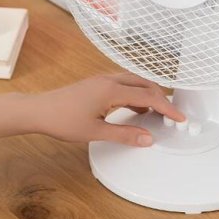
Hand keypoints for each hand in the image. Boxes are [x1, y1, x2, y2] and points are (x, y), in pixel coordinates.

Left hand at [27, 73, 185, 147]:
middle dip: (160, 97)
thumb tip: (147, 138)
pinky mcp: (95, 84)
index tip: (179, 117)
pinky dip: (134, 93)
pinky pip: (122, 84)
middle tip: (171, 113)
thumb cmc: (62, 120)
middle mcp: (108, 80)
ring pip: (133, 82)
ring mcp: (101, 80)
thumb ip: (124, 135)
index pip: (148, 96)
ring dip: (147, 94)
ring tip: (156, 111)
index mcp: (111, 90)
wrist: (38, 111)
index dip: (167, 107)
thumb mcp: (96, 132)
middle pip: (144, 84)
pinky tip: (135, 107)